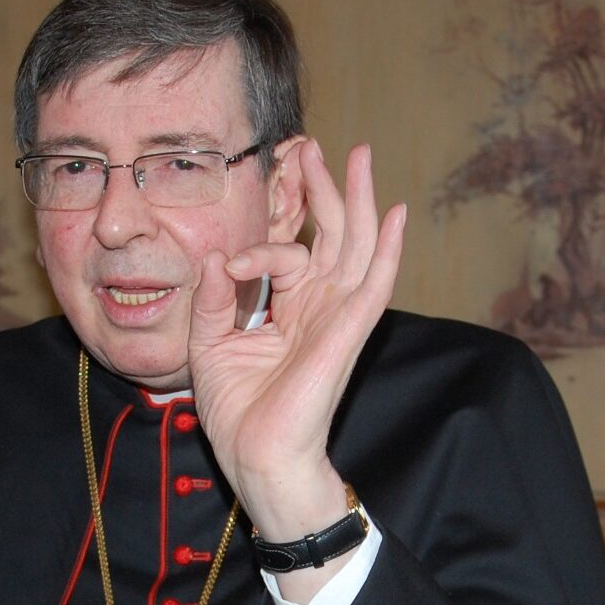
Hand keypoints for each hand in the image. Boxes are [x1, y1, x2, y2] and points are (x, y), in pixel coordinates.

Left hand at [187, 141, 405, 544]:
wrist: (258, 459)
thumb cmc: (239, 414)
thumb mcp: (209, 344)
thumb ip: (214, 299)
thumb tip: (216, 255)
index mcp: (288, 309)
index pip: (288, 251)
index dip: (265, 235)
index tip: (232, 250)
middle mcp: (318, 307)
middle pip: (330, 235)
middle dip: (323, 188)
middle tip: (311, 146)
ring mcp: (336, 317)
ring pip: (356, 246)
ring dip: (357, 200)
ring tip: (359, 155)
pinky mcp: (347, 332)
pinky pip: (373, 283)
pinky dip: (387, 248)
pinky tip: (395, 212)